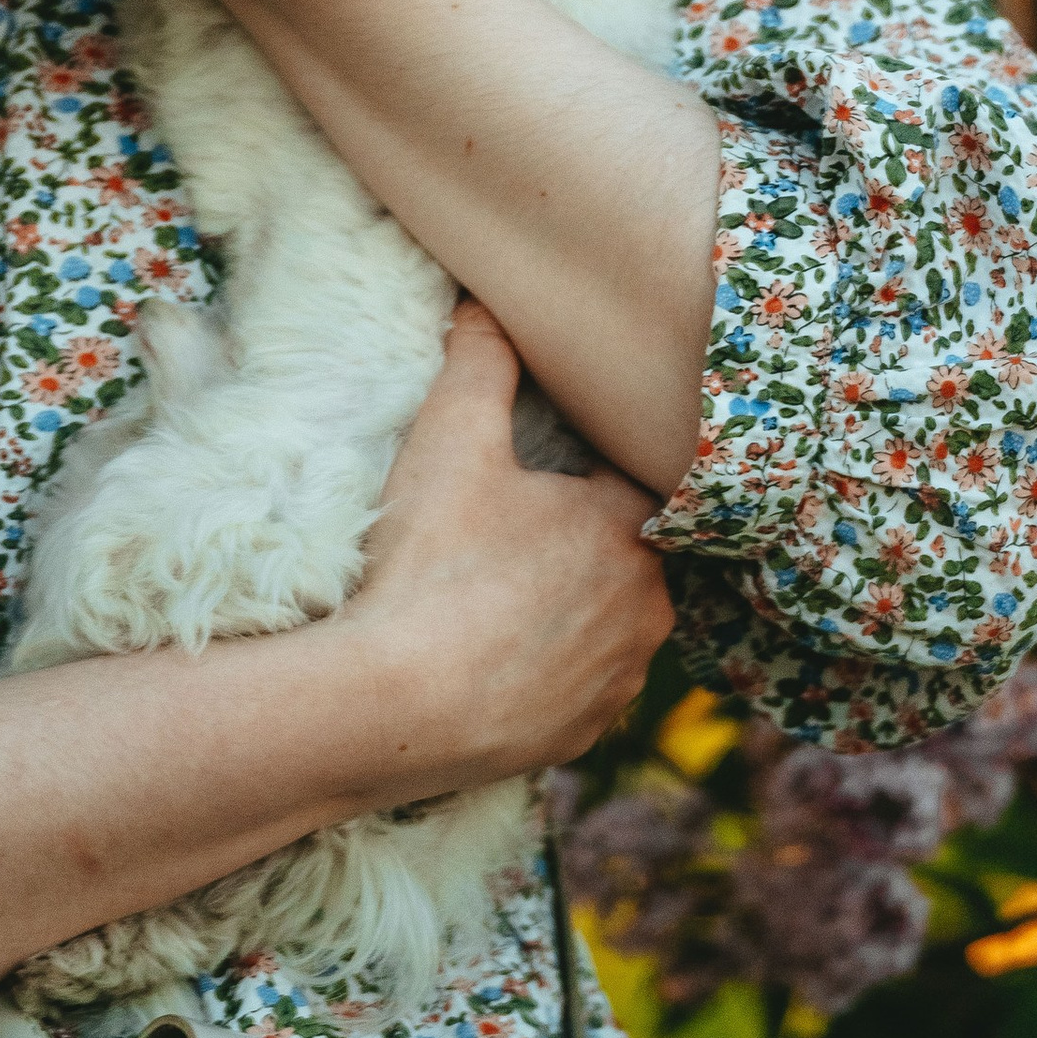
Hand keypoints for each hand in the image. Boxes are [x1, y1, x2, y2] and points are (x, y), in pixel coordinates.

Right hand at [330, 304, 670, 805]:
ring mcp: (618, 680)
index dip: (589, 467)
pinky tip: (500, 652)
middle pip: (626, 551)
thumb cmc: (428, 565)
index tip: (548, 468)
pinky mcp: (585, 735)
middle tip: (516, 531)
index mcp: (627, 530)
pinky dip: (554, 665)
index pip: (634, 479)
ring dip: (575, 604)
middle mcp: (645, 607)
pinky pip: (585, 683)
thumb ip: (480, 358)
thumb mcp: (449, 439)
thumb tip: (487, 302)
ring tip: (506, 593)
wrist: (391, 706)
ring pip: (612, 620)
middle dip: (583, 538)